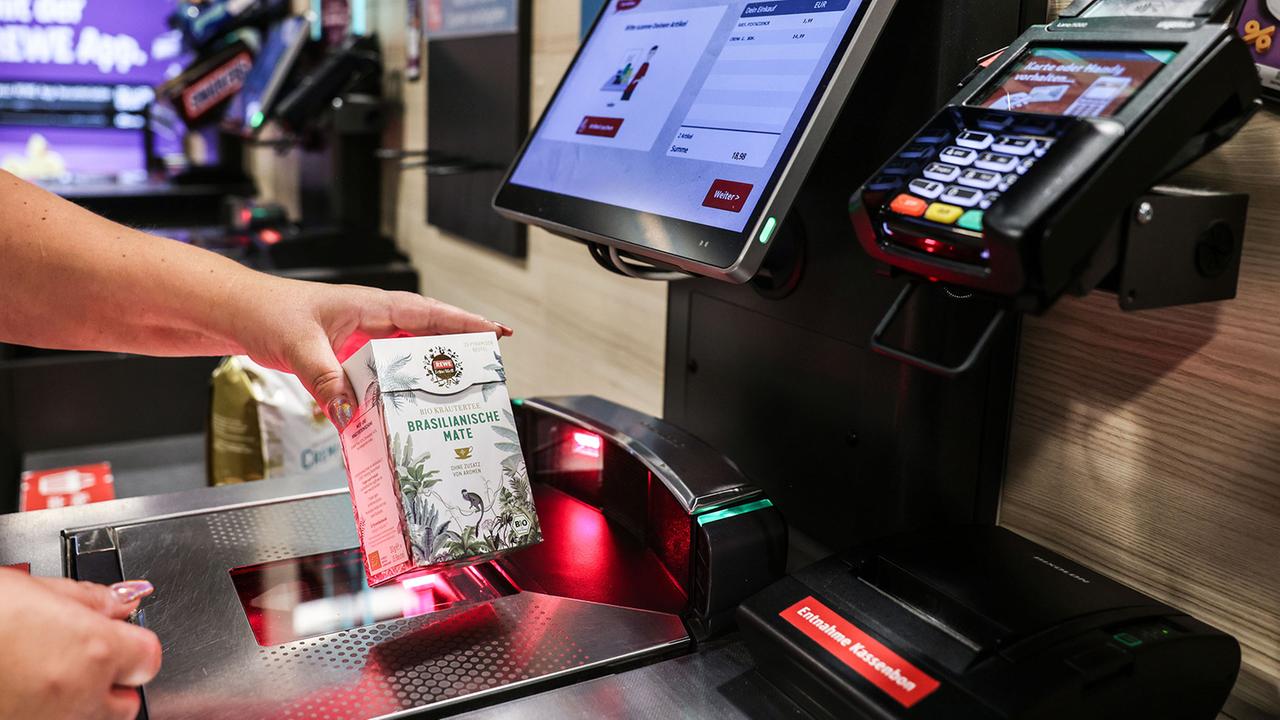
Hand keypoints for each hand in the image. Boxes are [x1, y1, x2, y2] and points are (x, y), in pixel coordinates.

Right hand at [0, 570, 159, 719]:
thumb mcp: (37, 586)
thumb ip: (90, 599)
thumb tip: (124, 600)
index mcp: (95, 651)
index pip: (149, 658)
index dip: (133, 643)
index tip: (118, 634)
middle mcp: (79, 696)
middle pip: (125, 702)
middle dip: (112, 682)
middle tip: (80, 656)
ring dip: (81, 702)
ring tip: (44, 672)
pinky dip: (47, 714)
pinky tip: (23, 690)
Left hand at [230, 278, 512, 427]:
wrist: (240, 313)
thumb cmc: (267, 312)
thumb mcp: (298, 345)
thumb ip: (325, 378)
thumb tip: (348, 411)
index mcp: (371, 306)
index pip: (428, 313)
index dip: (464, 323)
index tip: (495, 332)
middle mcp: (373, 318)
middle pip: (429, 331)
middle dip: (461, 346)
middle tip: (491, 367)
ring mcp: (364, 335)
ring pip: (410, 350)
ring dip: (433, 367)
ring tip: (460, 389)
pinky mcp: (351, 353)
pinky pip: (387, 367)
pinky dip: (402, 382)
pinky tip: (407, 402)